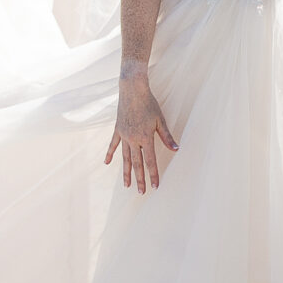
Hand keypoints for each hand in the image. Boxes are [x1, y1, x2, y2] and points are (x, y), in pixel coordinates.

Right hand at [105, 73, 177, 194]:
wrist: (132, 90)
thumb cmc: (149, 103)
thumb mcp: (160, 120)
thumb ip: (167, 136)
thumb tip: (176, 149)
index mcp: (145, 137)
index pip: (150, 161)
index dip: (153, 174)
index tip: (155, 186)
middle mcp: (133, 139)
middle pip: (137, 163)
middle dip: (139, 179)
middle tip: (141, 192)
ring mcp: (124, 135)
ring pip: (125, 158)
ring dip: (126, 172)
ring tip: (126, 185)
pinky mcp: (117, 130)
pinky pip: (113, 145)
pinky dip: (110, 154)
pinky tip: (106, 163)